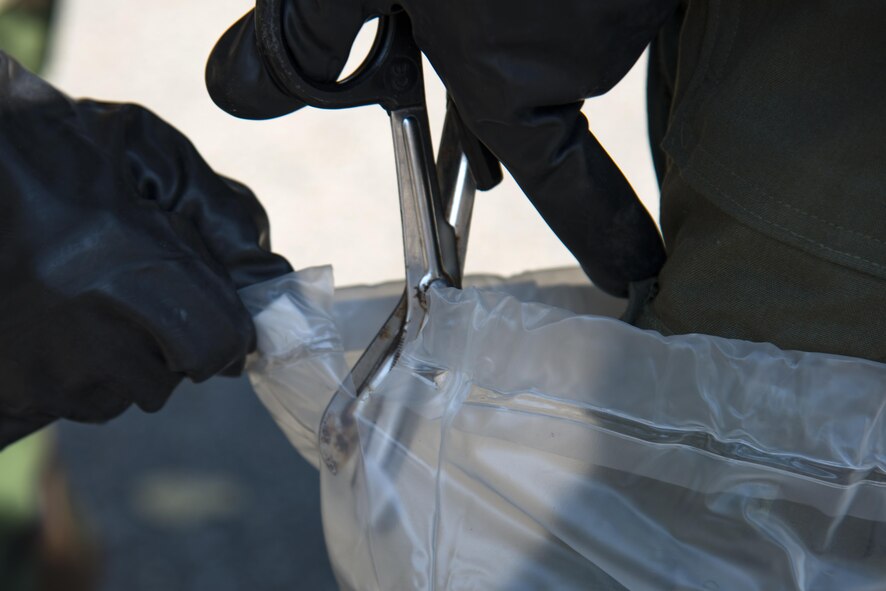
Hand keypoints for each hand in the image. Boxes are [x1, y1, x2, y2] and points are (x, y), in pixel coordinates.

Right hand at [0, 53, 291, 447]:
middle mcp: (83, 320)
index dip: (231, 335)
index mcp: (125, 257)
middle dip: (182, 346)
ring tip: (99, 304)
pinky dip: (89, 374)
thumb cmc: (58, 150)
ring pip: (128, 392)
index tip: (224, 321)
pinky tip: (67, 325)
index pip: (217, 341)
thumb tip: (268, 278)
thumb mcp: (149, 154)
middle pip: (174, 375)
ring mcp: (42, 360)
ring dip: (134, 359)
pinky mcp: (14, 382)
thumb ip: (219, 216)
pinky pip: (79, 401)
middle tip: (155, 303)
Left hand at [206, 0, 673, 296]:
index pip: (577, 191)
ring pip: (562, 30)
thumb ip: (306, 34)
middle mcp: (585, 53)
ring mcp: (625, 2)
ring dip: (518, 12)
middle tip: (449, 41)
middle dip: (495, 80)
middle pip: (540, 91)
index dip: (609, 237)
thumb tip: (236, 93)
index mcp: (518, 80)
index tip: (638, 271)